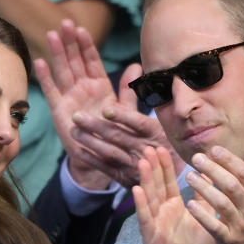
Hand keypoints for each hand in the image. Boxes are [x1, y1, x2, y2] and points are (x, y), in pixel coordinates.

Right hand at [34, 20, 118, 188]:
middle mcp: (83, 88)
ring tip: (52, 35)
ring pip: (63, 71)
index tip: (82, 30)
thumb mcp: (125, 110)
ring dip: (57, 53)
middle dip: (70, 42)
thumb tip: (137, 66)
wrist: (101, 156)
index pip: (92, 60)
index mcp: (99, 86)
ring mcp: (70, 97)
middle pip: (75, 60)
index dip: (87, 45)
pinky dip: (45, 77)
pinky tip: (39, 61)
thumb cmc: (114, 132)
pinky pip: (51, 91)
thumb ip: (128, 89)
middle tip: (65, 23)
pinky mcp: (59, 110)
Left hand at [66, 63, 184, 187]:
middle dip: (97, 127)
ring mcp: (134, 165)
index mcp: (155, 132)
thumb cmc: (158, 141)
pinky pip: (106, 169)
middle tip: (77, 116)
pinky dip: (92, 160)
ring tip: (74, 132)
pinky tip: (78, 151)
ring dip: (91, 142)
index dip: (123, 116)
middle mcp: (146, 149)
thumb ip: (137, 96)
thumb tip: (133, 65)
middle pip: (119, 137)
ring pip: (111, 153)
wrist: (169, 176)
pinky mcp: (125, 178)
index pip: (139, 123)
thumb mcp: (153, 120)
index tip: (105, 109)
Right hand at [133, 146, 216, 243]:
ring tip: (142, 161)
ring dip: (145, 180)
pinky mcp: (151, 238)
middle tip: (149, 147)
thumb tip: (213, 176)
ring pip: (149, 198)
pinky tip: (137, 191)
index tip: (161, 146)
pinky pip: (146, 219)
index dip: (164, 165)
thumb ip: (207, 198)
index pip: (168, 182)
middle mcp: (161, 213)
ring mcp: (155, 224)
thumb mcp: (205, 219)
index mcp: (173, 208)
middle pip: (156, 185)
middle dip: (153, 167)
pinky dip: (141, 205)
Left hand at [184, 146, 243, 243]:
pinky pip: (215, 227)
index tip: (213, 150)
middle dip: (214, 170)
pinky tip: (190, 205)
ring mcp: (240, 225)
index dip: (229, 160)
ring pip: (223, 204)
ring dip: (205, 189)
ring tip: (189, 177)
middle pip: (232, 186)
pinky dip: (202, 216)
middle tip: (196, 159)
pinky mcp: (228, 240)